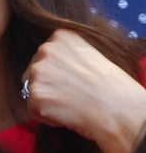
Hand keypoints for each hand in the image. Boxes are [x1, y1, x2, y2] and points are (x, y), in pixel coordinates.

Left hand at [23, 29, 145, 152]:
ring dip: (47, 101)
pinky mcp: (34, 93)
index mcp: (61, 36)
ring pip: (31, 90)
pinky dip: (46, 117)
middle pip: (34, 71)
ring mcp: (38, 70)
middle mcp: (46, 49)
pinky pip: (33, 110)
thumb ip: (66, 55)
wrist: (120, 110)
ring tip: (71, 104)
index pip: (45, 56)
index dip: (58, 72)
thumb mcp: (90, 55)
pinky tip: (67, 114)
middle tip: (72, 95)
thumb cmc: (113, 88)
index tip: (74, 80)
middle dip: (48, 85)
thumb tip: (53, 66)